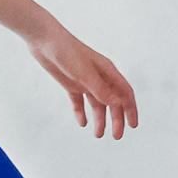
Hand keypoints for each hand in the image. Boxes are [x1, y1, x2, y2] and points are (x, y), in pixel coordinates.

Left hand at [25, 22, 139, 139]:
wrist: (44, 40)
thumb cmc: (67, 52)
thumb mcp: (84, 73)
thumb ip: (100, 89)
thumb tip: (117, 104)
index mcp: (108, 72)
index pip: (125, 93)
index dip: (131, 109)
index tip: (133, 126)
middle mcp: (99, 77)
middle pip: (112, 101)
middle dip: (116, 119)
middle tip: (116, 137)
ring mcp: (85, 81)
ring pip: (97, 104)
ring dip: (99, 119)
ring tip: (98, 134)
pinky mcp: (71, 83)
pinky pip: (79, 101)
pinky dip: (81, 112)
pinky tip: (82, 123)